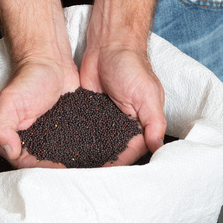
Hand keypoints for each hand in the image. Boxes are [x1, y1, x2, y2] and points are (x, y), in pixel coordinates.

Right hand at [0, 55, 79, 168]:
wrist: (50, 60)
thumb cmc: (28, 78)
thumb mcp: (9, 101)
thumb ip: (2, 128)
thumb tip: (9, 151)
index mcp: (17, 136)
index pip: (26, 162)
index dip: (40, 167)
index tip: (57, 166)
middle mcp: (35, 138)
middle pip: (45, 162)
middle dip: (58, 167)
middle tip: (75, 168)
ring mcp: (53, 132)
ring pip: (61, 154)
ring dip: (72, 160)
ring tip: (87, 163)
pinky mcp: (69, 125)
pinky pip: (75, 141)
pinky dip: (82, 147)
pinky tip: (93, 151)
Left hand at [80, 43, 165, 166]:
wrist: (108, 45)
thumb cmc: (132, 66)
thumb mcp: (146, 95)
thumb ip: (154, 122)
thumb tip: (158, 147)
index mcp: (141, 124)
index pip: (132, 151)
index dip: (120, 163)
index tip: (106, 176)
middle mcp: (123, 125)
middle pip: (113, 151)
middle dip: (102, 163)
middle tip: (85, 178)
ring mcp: (104, 120)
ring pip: (97, 144)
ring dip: (87, 154)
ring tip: (72, 170)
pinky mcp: (87, 111)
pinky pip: (83, 130)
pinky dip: (76, 139)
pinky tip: (64, 151)